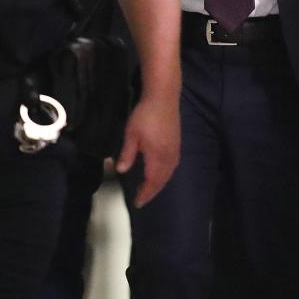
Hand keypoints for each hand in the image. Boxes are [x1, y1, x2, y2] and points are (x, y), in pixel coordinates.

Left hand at [116, 93, 179, 207]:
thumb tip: (121, 170)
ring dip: (159, 183)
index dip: (145, 193)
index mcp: (157, 156)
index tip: (137, 203)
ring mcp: (175, 149)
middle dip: (152, 191)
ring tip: (150, 188)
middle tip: (142, 198)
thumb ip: (127, 154)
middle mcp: (169, 156)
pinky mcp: (177, 143)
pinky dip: (165, 174)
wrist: (163, 96)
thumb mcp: (131, 134)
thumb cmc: (145, 114)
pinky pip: (172, 165)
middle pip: (162, 180)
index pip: (152, 181)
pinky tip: (160, 172)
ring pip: (169, 173)